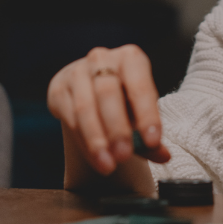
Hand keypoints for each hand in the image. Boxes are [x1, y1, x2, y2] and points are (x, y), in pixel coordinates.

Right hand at [47, 45, 169, 175]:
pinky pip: (70, 119)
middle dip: (117, 128)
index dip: (147, 115)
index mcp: (131, 58)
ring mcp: (76, 72)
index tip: (153, 141)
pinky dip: (84, 143)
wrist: (93, 88)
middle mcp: (102, 59)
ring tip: (108, 165)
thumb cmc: (125, 99)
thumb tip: (164, 156)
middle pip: (108, 94)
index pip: (141, 87)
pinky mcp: (59, 88)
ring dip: (96, 141)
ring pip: (85, 109)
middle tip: (124, 156)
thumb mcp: (142, 111)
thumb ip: (151, 135)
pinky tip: (96, 159)